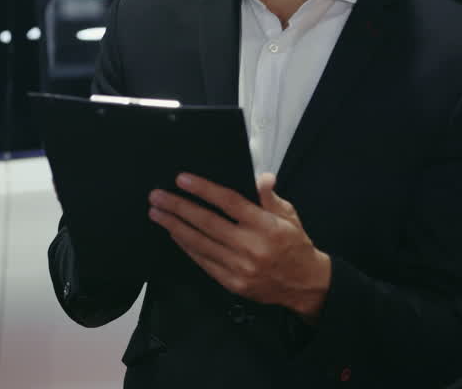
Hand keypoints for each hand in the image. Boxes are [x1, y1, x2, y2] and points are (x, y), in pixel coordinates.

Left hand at [148, 172, 330, 322]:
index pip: (229, 202)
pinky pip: (203, 261)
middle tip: (157, 196)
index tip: (182, 179)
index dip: (204, 189)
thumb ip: (269, 197)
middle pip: (207, 222)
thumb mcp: (289, 215)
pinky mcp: (232, 283)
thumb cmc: (294, 245)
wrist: (304, 285)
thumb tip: (261, 177)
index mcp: (266, 226)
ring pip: (200, 243)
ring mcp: (240, 267)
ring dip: (175, 226)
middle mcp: (251, 246)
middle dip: (178, 207)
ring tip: (157, 213)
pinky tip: (174, 234)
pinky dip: (186, 246)